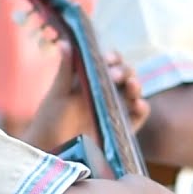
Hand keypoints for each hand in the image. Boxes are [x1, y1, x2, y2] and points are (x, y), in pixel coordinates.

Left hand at [29, 43, 149, 149]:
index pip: (109, 62)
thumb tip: (65, 42)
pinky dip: (142, 109)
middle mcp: (106, 92)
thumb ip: (65, 70)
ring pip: (133, 93)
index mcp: (92, 79)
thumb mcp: (58, 93)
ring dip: (136, 86)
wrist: (50, 151)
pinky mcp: (121, 128)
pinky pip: (137, 116)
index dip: (112, 58)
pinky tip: (138, 104)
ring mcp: (115, 109)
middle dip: (125, 71)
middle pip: (125, 75)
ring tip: (132, 85)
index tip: (109, 59)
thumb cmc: (50, 120)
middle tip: (116, 76)